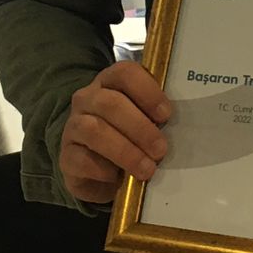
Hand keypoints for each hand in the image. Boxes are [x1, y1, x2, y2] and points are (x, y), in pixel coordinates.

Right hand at [59, 60, 171, 204]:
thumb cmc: (128, 138)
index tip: (166, 114)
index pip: (125, 73)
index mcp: (110, 83)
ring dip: (125, 151)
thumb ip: (157, 118)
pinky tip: (120, 179)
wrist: (96, 168)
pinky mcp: (66, 156)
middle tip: (161, 149)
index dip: (147, 91)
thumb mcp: (144, 122)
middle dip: (140, 127)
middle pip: (110, 103)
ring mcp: (74, 127)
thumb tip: (186, 129)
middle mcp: (87, 99)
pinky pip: (81, 159)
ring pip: (94, 131)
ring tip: (147, 169)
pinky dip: (104, 170)